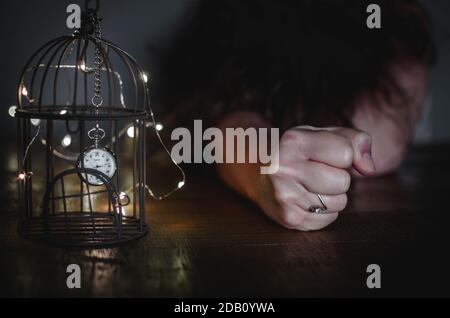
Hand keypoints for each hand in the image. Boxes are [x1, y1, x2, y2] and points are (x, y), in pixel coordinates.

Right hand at [256, 126, 375, 230]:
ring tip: (311, 187)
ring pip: (338, 203)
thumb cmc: (300, 154)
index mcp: (294, 141)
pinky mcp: (288, 217)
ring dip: (332, 197)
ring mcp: (284, 194)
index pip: (345, 153)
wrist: (261, 177)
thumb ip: (355, 141)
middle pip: (342, 181)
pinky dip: (324, 212)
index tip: (326, 155)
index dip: (344, 156)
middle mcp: (284, 167)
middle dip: (338, 178)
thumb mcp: (324, 135)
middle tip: (319, 173)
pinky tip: (307, 200)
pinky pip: (328, 219)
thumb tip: (369, 169)